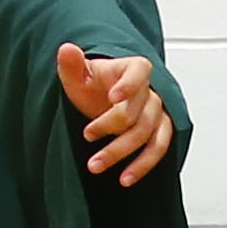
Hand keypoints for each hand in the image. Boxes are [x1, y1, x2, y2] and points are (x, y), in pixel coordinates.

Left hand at [58, 44, 175, 187]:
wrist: (101, 101)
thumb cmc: (92, 86)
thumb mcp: (77, 74)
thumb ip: (73, 64)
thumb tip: (67, 49)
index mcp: (134, 69)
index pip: (140, 72)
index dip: (130, 85)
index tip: (113, 97)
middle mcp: (150, 91)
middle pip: (138, 111)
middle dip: (111, 128)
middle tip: (87, 136)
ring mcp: (157, 113)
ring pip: (147, 134)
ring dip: (123, 152)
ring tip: (96, 165)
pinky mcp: (159, 133)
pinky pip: (157, 149)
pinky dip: (142, 165)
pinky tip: (126, 178)